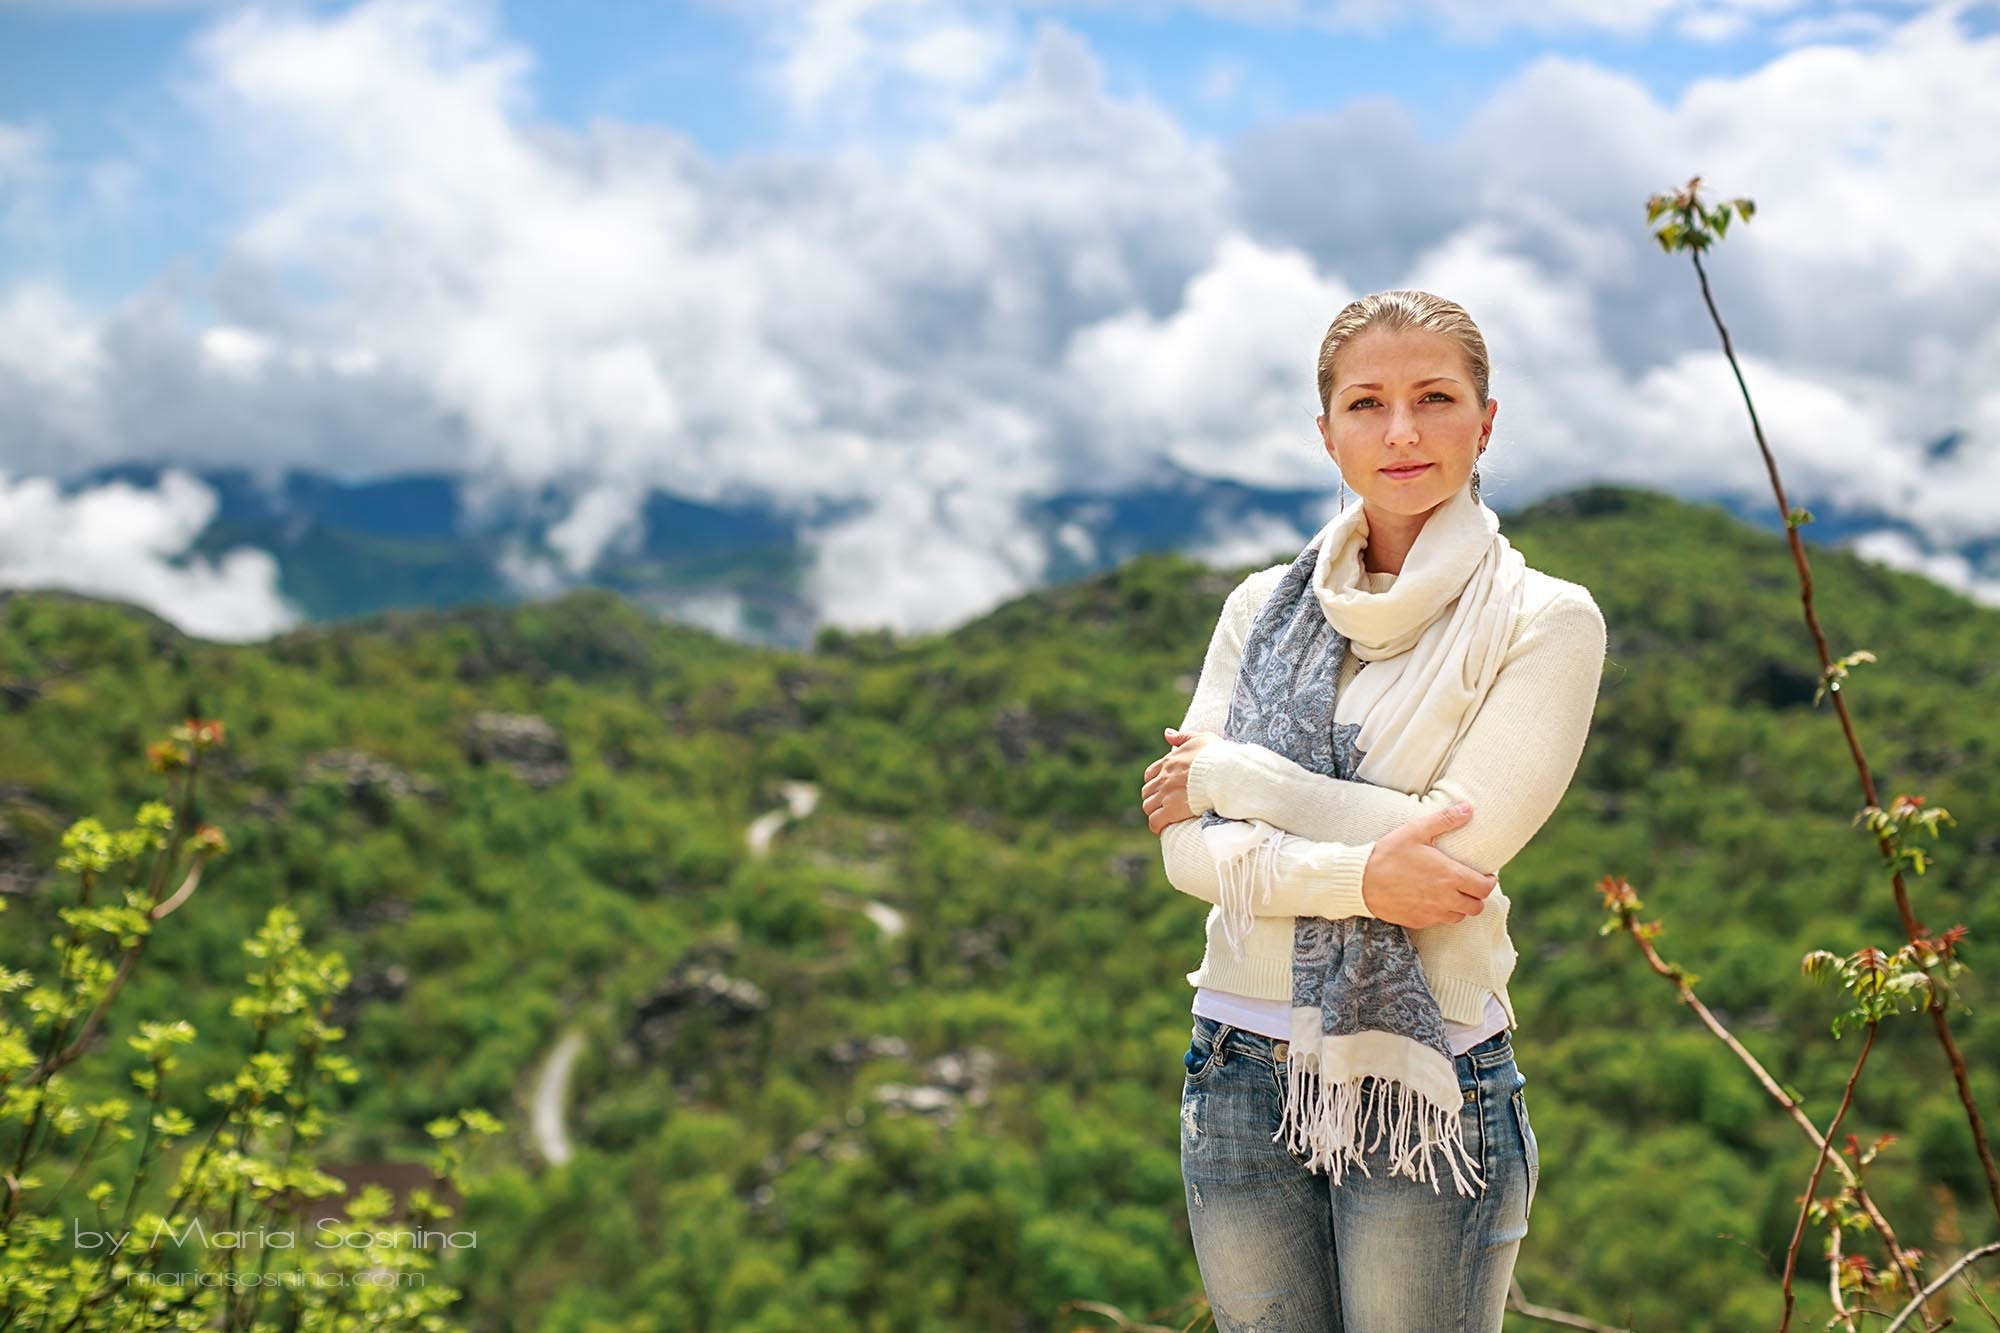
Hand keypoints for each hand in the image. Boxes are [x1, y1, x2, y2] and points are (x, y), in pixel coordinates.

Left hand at [1142, 727, 1216, 834]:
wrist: (1225, 772)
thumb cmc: (1218, 756)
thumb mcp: (1201, 739)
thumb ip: (1182, 737)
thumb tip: (1167, 733)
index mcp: (1169, 761)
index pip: (1150, 774)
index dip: (1155, 782)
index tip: (1164, 789)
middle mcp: (1163, 778)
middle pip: (1147, 792)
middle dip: (1153, 798)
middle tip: (1164, 805)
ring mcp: (1166, 794)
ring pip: (1148, 807)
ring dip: (1154, 812)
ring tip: (1164, 817)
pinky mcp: (1171, 810)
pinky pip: (1154, 821)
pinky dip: (1156, 825)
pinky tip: (1161, 828)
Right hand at [1360, 802, 1497, 928]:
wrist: (1360, 881)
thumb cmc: (1389, 853)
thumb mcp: (1416, 831)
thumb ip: (1445, 820)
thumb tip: (1469, 808)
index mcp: (1449, 876)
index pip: (1484, 888)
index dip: (1489, 882)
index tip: (1486, 875)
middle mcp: (1445, 898)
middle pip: (1477, 906)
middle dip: (1478, 896)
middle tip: (1471, 884)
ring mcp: (1431, 913)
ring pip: (1460, 916)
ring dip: (1461, 906)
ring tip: (1453, 893)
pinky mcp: (1418, 921)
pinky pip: (1439, 922)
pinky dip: (1442, 913)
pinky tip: (1432, 900)